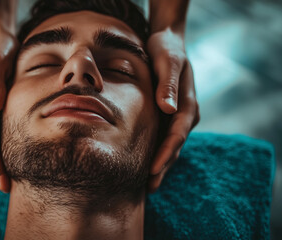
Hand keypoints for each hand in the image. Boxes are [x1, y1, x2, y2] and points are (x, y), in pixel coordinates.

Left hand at [146, 28, 199, 192]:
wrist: (168, 42)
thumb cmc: (166, 49)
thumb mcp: (167, 61)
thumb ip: (168, 84)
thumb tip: (168, 109)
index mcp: (187, 104)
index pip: (177, 134)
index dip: (165, 153)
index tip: (153, 171)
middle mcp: (184, 114)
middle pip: (174, 146)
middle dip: (162, 167)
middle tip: (149, 188)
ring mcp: (177, 117)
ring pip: (169, 145)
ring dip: (160, 164)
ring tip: (147, 185)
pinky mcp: (168, 116)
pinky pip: (163, 138)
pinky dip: (156, 152)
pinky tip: (145, 164)